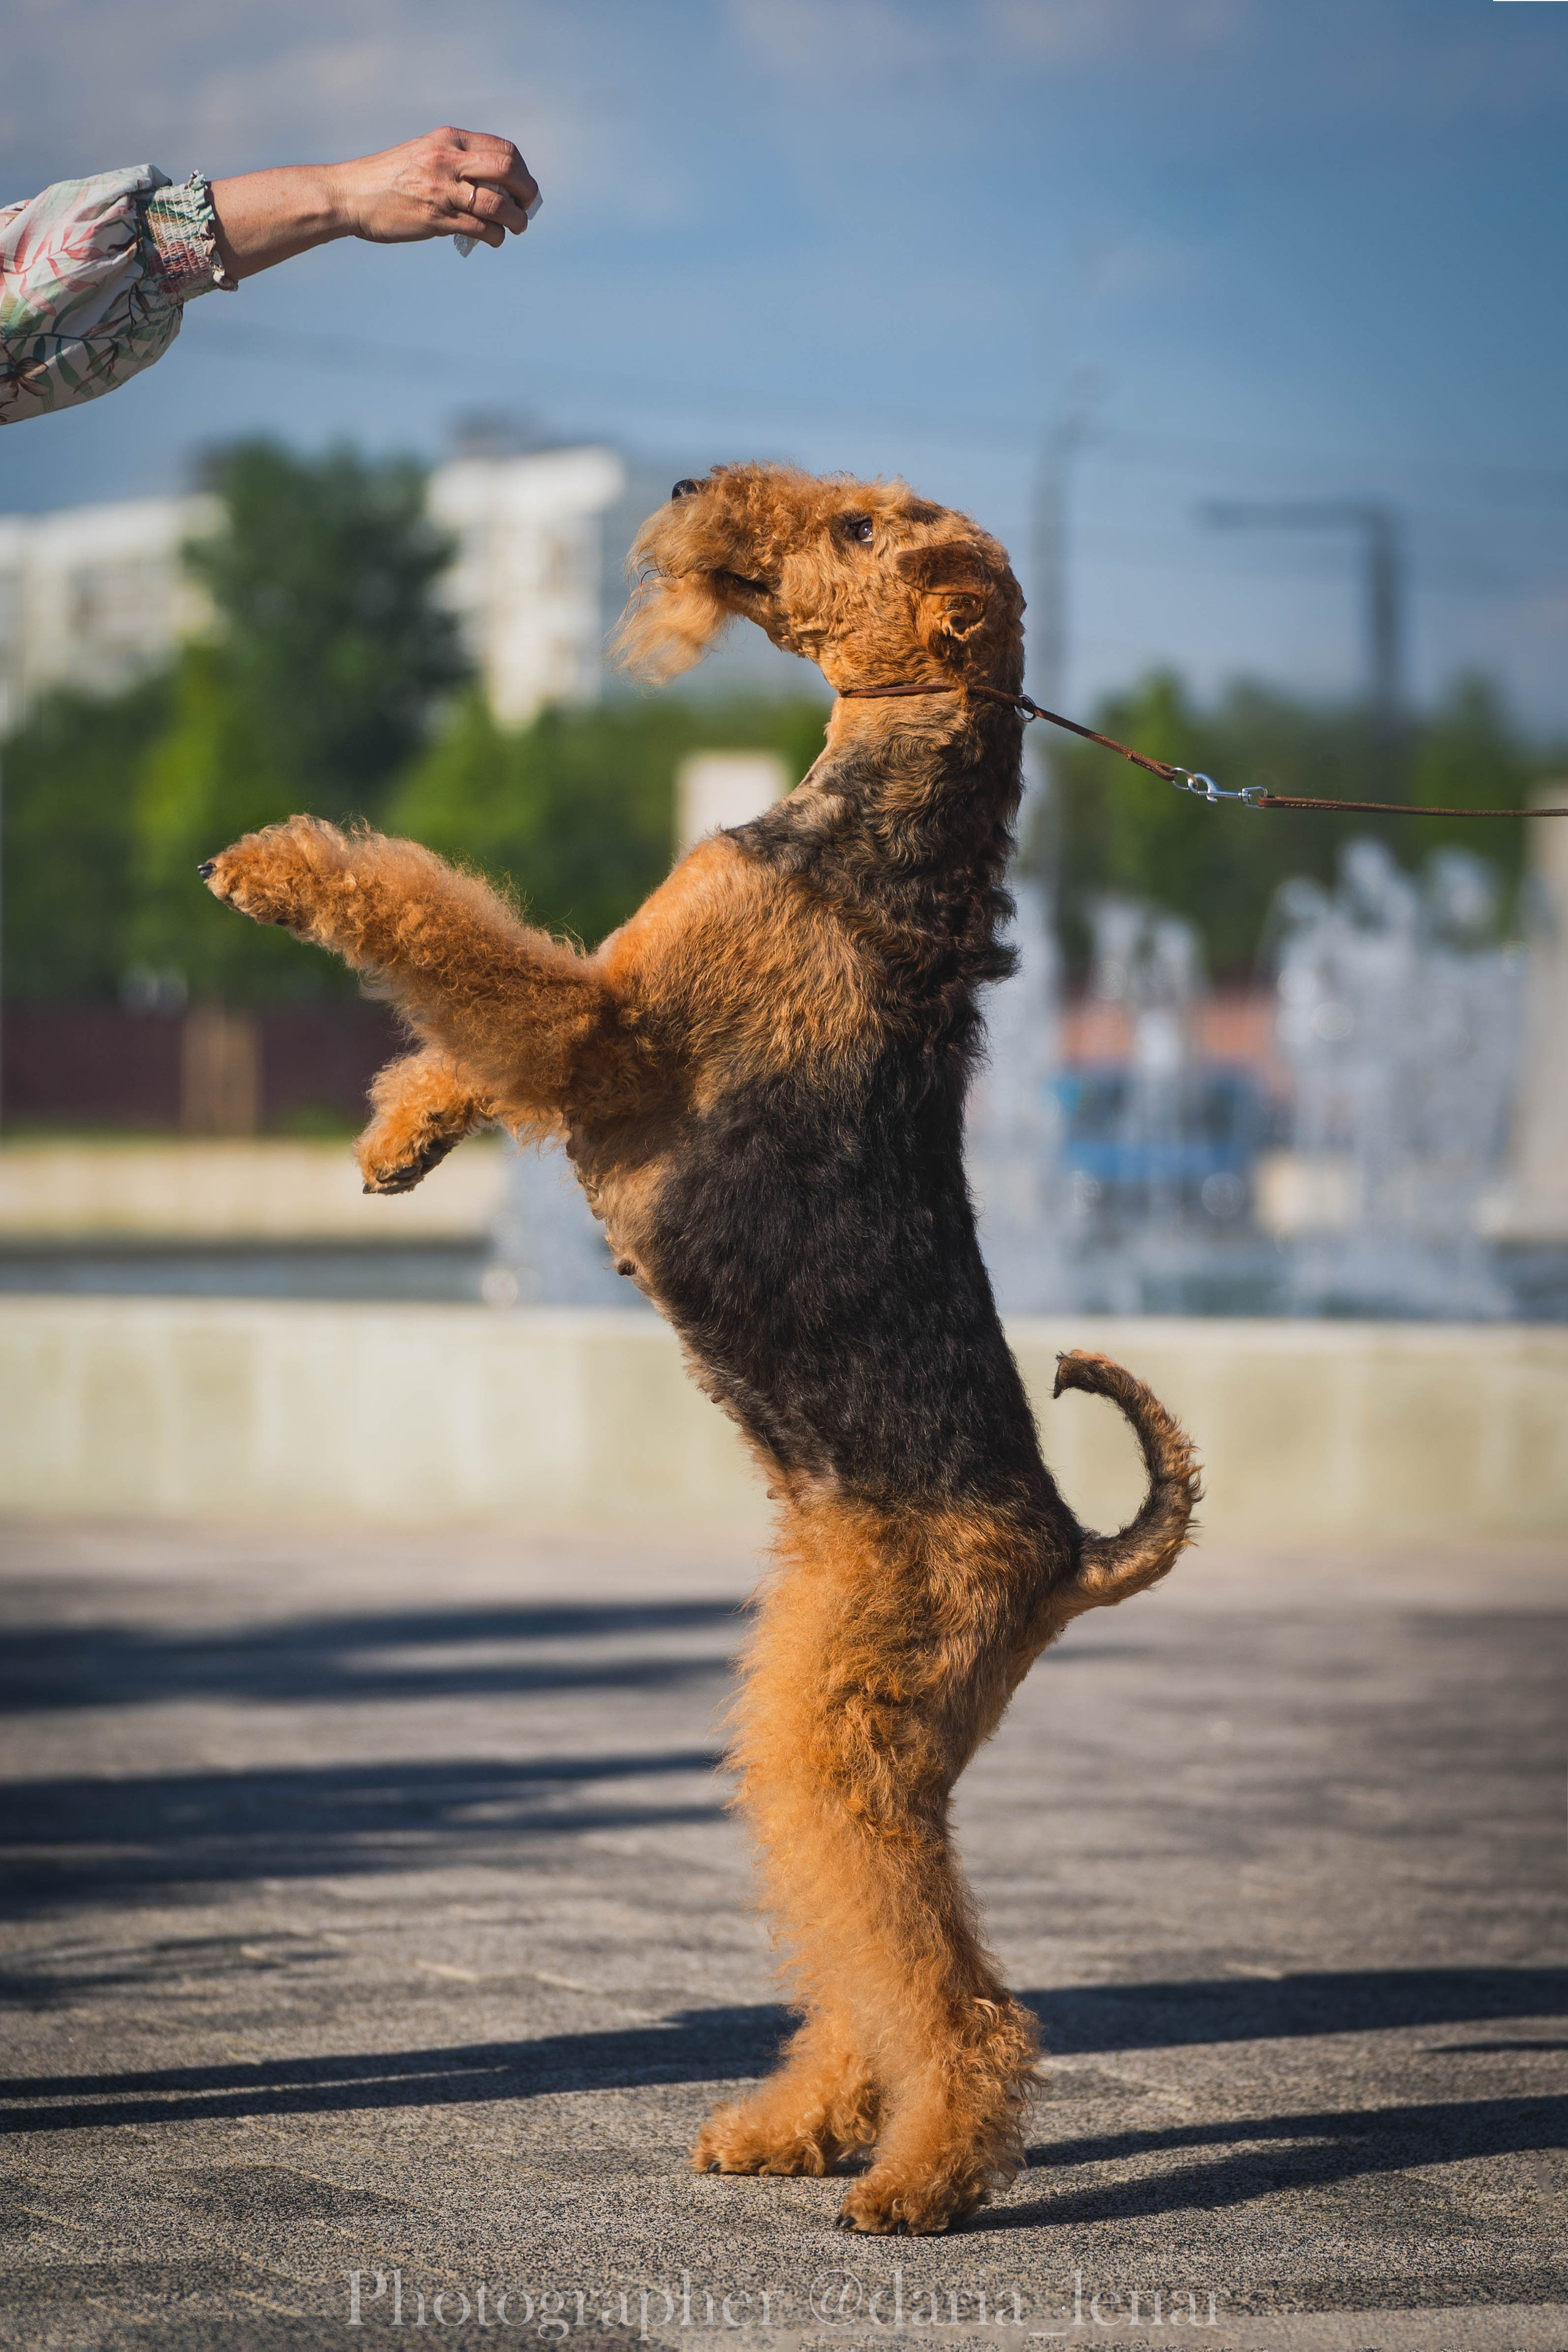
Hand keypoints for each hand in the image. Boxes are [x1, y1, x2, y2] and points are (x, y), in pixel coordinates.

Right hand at [208, 129, 538, 280]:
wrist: (350, 195)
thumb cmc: (388, 179)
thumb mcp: (425, 155)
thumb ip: (456, 162)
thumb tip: (493, 185)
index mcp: (448, 139)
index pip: (503, 149)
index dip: (522, 170)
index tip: (523, 186)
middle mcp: (448, 160)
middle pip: (508, 170)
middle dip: (527, 192)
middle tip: (527, 207)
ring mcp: (442, 190)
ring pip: (498, 203)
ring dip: (517, 220)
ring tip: (516, 228)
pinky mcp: (436, 219)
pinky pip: (480, 228)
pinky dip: (495, 236)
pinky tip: (493, 239)